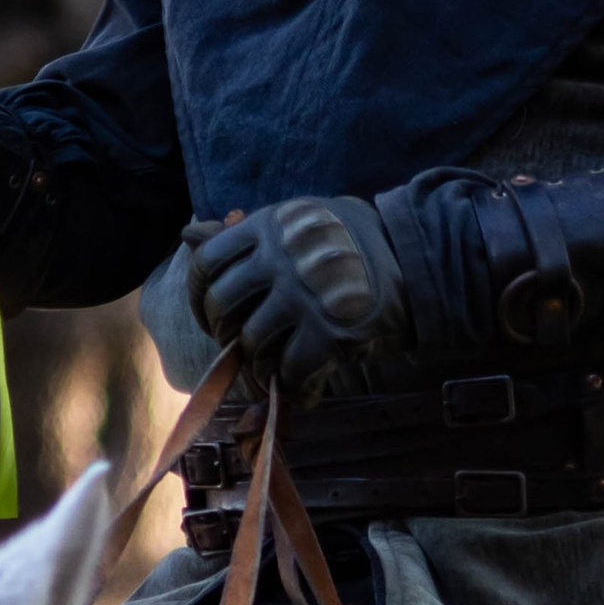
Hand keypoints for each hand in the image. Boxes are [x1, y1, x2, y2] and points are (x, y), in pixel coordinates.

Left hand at [183, 195, 410, 396]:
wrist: (416, 258)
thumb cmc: (352, 238)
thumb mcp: (296, 220)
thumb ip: (245, 234)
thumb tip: (187, 235)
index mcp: (267, 228)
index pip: (207, 263)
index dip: (198, 294)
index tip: (210, 311)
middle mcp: (278, 261)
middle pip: (222, 307)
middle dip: (224, 331)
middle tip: (240, 342)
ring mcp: (302, 298)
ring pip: (252, 343)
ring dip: (258, 362)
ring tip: (273, 365)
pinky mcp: (328, 333)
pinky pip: (289, 370)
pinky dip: (291, 384)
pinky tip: (301, 383)